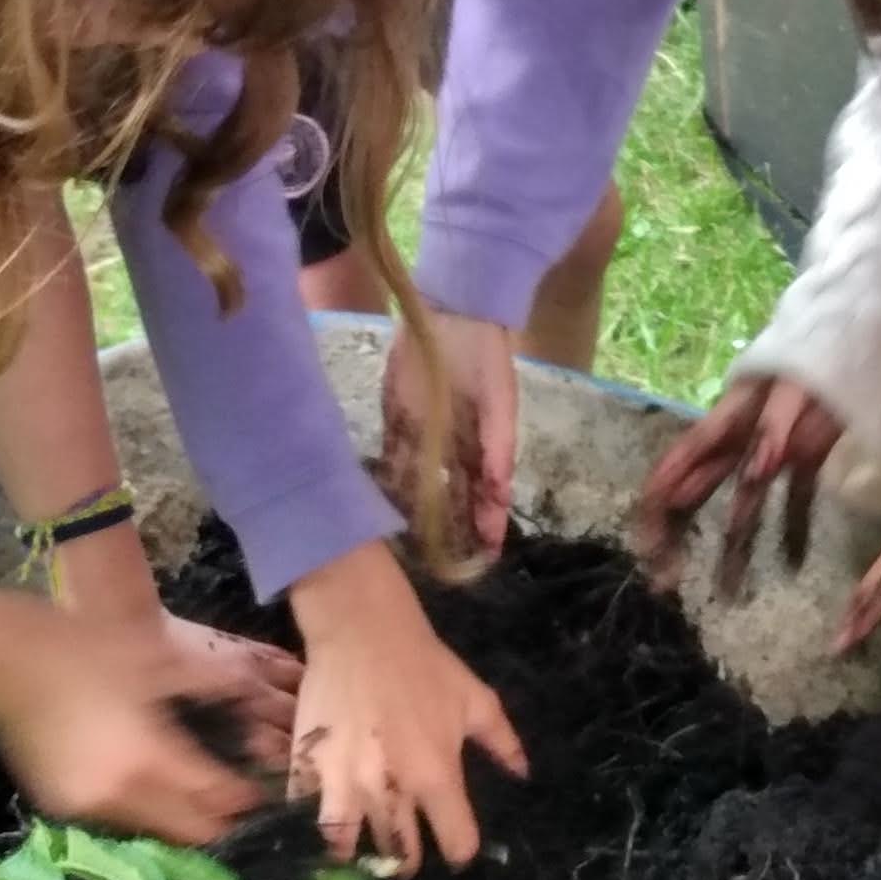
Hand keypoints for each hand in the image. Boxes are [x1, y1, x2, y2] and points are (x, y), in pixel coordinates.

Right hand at [0, 607, 277, 843]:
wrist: (4, 663)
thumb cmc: (86, 650)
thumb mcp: (158, 660)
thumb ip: (212, 685)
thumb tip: (256, 696)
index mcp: (150, 761)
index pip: (215, 800)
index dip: (244, 799)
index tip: (258, 789)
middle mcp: (121, 798)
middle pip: (189, 832)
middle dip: (216, 818)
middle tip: (230, 795)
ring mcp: (87, 809)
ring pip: (152, 832)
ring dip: (175, 817)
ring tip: (188, 787)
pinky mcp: (60, 809)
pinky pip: (115, 821)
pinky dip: (136, 808)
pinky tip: (140, 780)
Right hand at [289, 542, 526, 874]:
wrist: (361, 629)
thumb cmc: (423, 664)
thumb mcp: (475, 700)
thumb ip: (502, 742)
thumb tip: (522, 774)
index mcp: (436, 776)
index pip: (457, 844)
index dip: (460, 849)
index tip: (455, 844)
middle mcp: (389, 789)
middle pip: (399, 855)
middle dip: (406, 860)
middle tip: (405, 854)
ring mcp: (342, 782)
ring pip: (345, 846)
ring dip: (355, 850)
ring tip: (359, 844)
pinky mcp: (307, 768)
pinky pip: (305, 815)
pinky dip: (313, 821)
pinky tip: (323, 816)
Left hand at [380, 311, 517, 575]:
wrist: (454, 315)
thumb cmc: (488, 359)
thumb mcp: (501, 402)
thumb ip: (498, 447)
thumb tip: (500, 493)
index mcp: (484, 446)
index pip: (486, 495)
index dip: (488, 525)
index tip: (488, 557)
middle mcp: (454, 448)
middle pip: (452, 497)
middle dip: (450, 530)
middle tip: (445, 564)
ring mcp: (424, 436)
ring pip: (419, 483)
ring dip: (414, 511)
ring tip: (409, 546)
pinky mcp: (396, 418)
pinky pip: (391, 456)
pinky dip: (386, 480)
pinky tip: (380, 503)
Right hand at [634, 372, 848, 596]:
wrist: (854, 333)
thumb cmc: (814, 355)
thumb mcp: (793, 387)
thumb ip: (774, 428)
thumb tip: (753, 474)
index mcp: (724, 423)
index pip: (676, 470)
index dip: (657, 512)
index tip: (652, 554)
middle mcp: (736, 443)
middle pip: (695, 494)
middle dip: (677, 538)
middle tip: (669, 584)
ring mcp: (768, 453)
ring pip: (741, 507)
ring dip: (733, 548)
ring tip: (731, 595)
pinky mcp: (804, 457)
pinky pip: (792, 501)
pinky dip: (791, 532)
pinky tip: (792, 566)